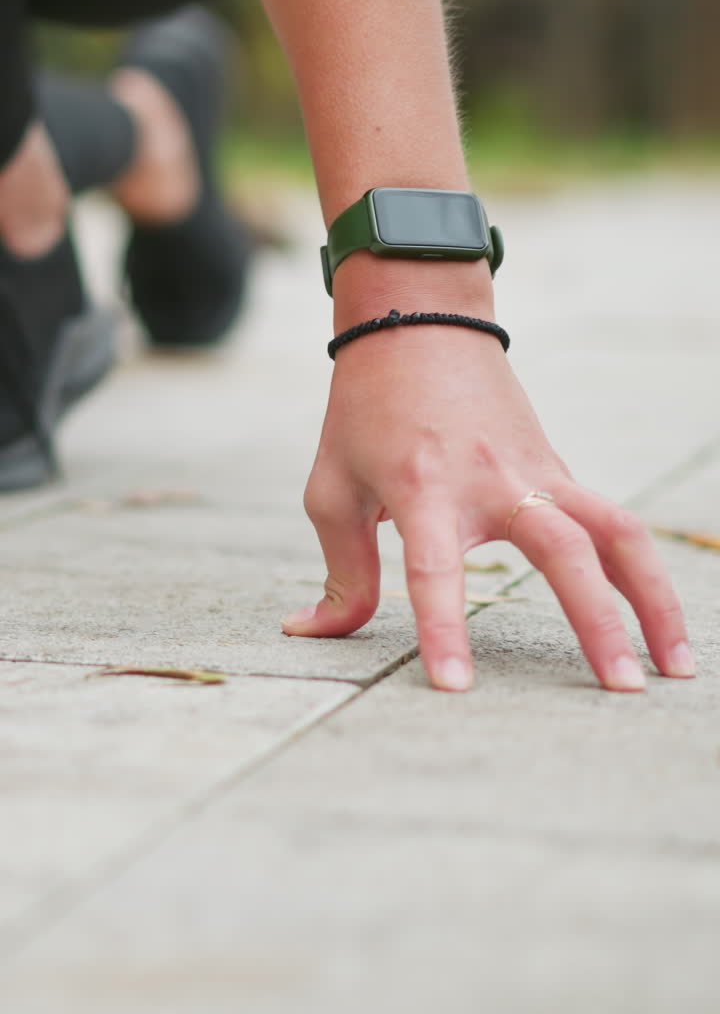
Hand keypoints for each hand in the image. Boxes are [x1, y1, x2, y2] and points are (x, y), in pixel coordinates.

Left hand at [282, 319, 693, 692]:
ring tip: (675, 667)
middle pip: (563, 550)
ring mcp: (536, 471)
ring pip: (617, 532)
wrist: (420, 323)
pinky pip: (610, 522)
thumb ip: (340, 571)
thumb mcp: (331, 488)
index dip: (443, 627)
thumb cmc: (365, 411)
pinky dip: (636, 571)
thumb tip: (310, 631)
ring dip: (654, 598)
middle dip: (597, 623)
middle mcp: (492, 480)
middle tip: (621, 690)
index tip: (455, 687)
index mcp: (422, 486)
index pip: (434, 568)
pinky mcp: (557, 468)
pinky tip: (655, 621)